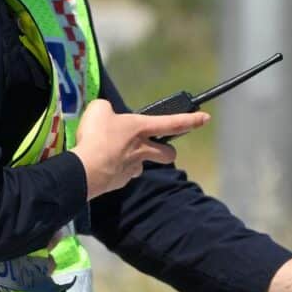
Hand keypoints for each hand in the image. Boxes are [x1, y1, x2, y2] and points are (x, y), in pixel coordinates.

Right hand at [70, 99, 208, 199]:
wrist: (84, 169)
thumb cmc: (96, 136)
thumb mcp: (99, 110)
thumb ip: (107, 109)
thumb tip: (107, 114)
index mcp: (142, 128)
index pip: (173, 123)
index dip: (191, 120)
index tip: (206, 118)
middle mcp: (143, 150)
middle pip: (168, 153)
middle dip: (167, 151)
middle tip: (155, 146)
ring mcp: (133, 168)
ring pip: (143, 166)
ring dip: (136, 160)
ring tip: (116, 154)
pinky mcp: (120, 182)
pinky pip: (124, 175)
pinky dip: (117, 170)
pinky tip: (103, 165)